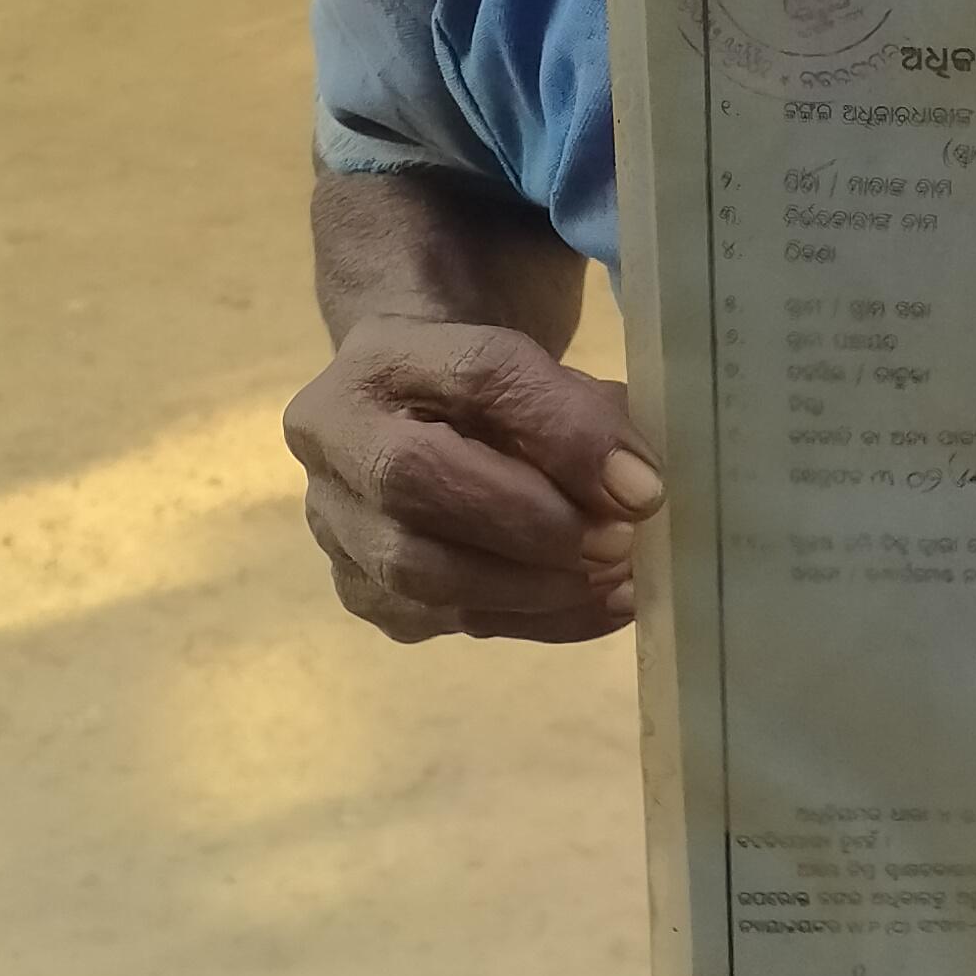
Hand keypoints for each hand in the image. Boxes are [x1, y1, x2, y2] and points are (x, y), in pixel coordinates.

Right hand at [283, 319, 663, 643]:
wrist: (425, 425)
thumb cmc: (496, 397)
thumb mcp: (548, 376)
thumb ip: (587, 413)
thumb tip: (635, 490)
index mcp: (382, 354)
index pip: (474, 374)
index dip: (563, 430)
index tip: (643, 483)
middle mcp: (332, 435)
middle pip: (413, 477)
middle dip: (530, 521)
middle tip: (618, 542)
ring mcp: (335, 521)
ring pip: (415, 568)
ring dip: (530, 584)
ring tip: (611, 579)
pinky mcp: (359, 590)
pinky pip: (443, 620)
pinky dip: (535, 621)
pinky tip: (596, 608)